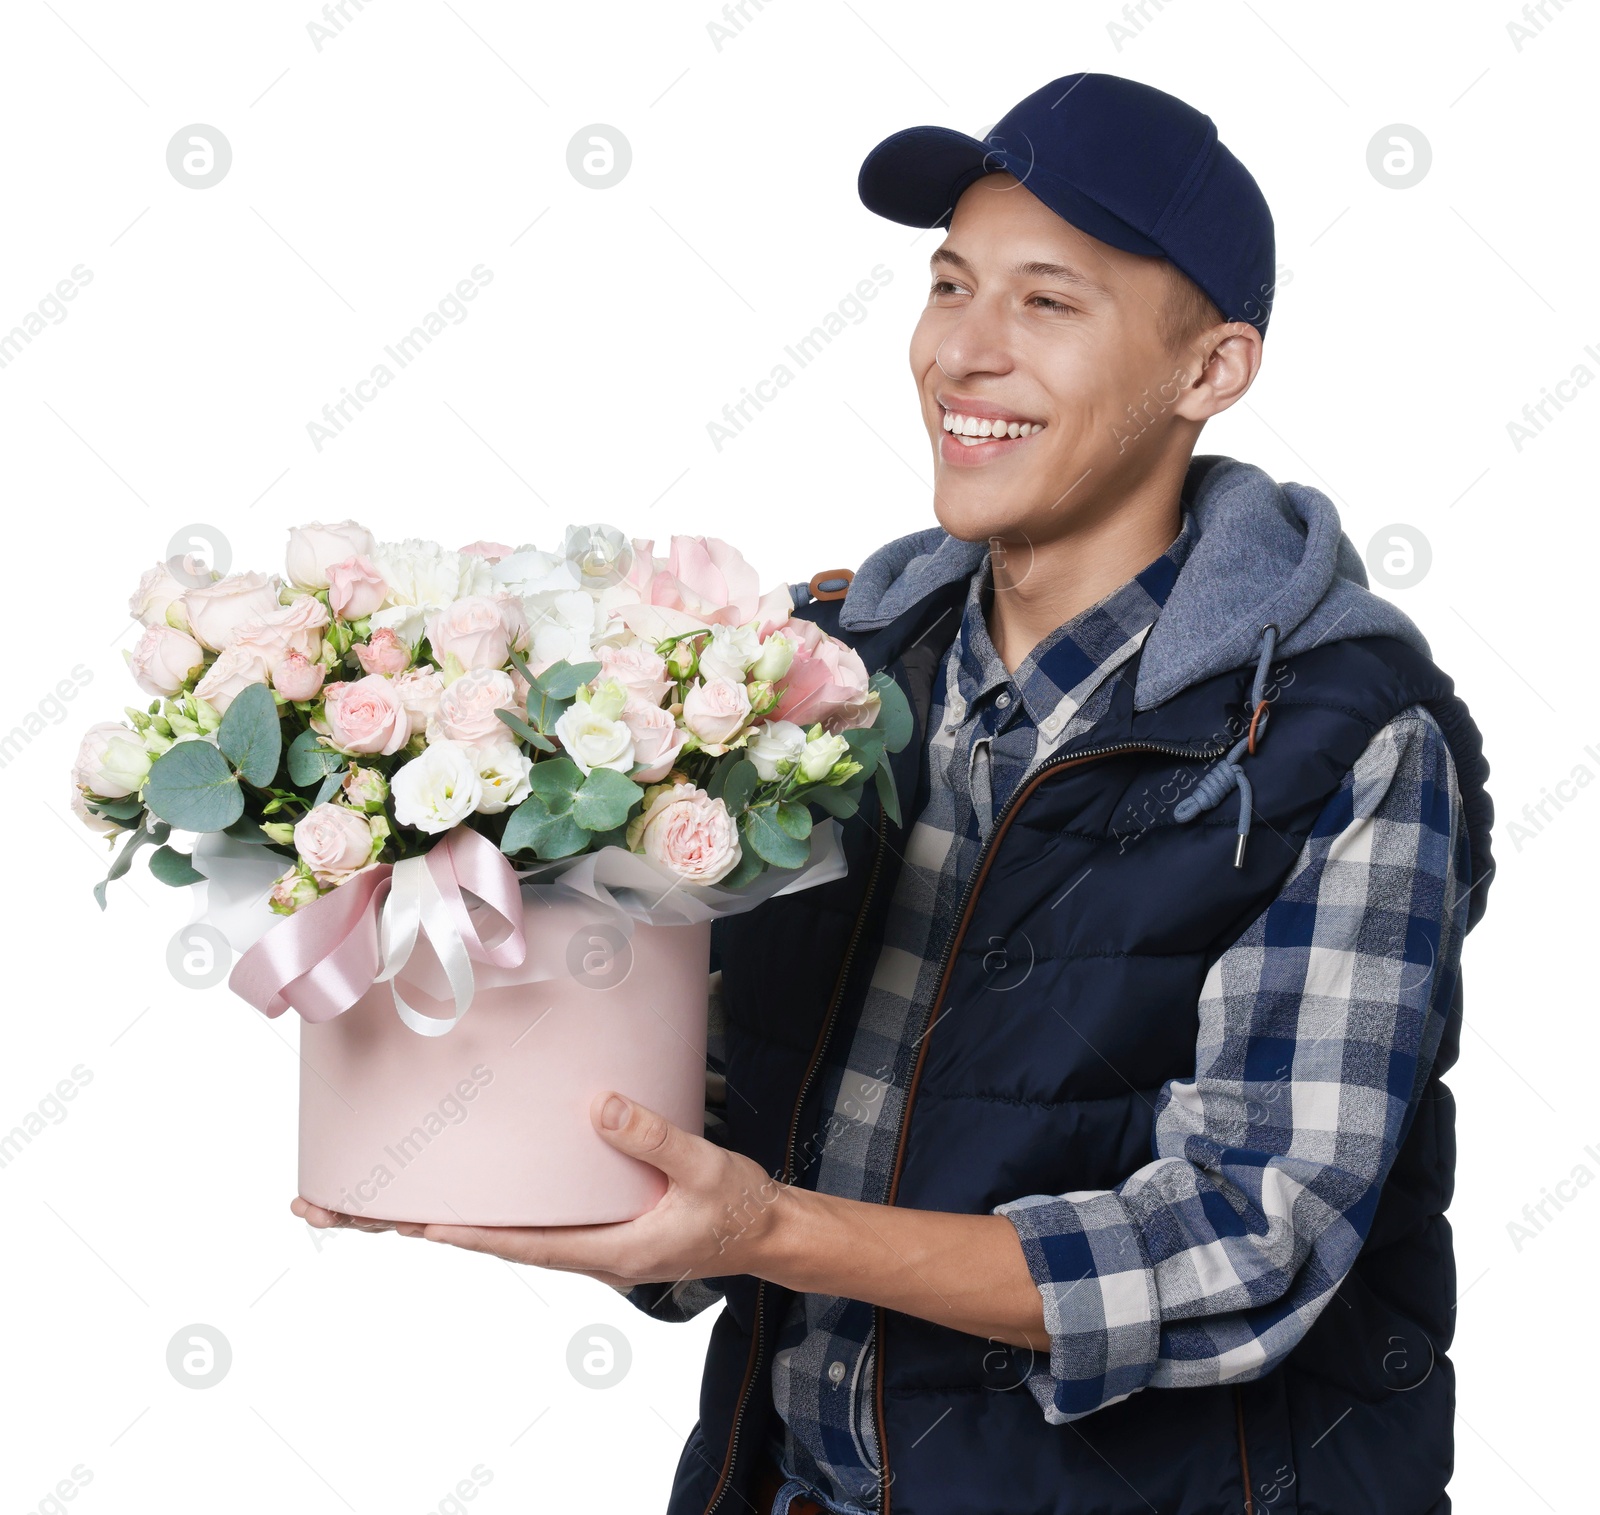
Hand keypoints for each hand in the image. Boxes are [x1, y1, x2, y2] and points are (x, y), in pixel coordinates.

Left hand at [288, 1092, 791, 1290]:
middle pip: (479, 1241)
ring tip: (357, 1200)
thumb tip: (594, 1104)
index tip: (406, 1222)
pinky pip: (518, 1218)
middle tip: (323, 1207)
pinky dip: (472, 1207)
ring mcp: (580, 1240)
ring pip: (492, 1231)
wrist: (763, 1231)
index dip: (462, 1232)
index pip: (518, 1243)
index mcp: (605, 1250)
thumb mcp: (702, 1169)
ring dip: (424, 1216)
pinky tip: (446, 1192)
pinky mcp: (588, 1222)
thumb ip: (651, 1137)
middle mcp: (579, 1251)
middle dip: (399, 1225)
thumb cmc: (734, 1207)